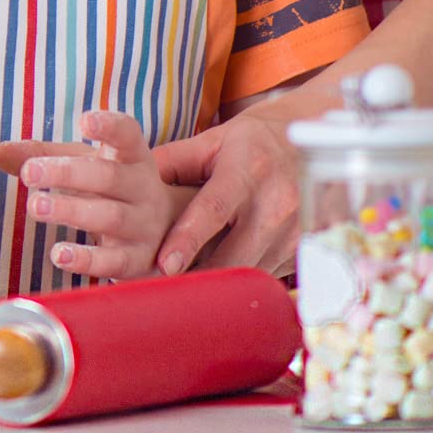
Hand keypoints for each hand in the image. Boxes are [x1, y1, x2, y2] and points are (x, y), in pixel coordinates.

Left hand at [0, 110, 176, 279]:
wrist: (165, 234)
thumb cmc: (112, 188)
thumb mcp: (85, 164)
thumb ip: (44, 156)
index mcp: (133, 156)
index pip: (127, 134)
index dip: (109, 126)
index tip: (84, 120)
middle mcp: (144, 188)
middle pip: (108, 177)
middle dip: (67, 174)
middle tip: (29, 173)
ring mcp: (145, 226)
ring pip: (109, 217)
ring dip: (70, 211)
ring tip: (34, 207)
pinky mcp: (139, 261)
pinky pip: (114, 262)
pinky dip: (86, 259)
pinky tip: (58, 254)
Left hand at [151, 107, 298, 275]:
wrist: (306, 146)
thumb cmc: (250, 143)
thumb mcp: (212, 141)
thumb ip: (173, 161)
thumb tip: (126, 177)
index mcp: (248, 170)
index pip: (214, 209)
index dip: (188, 239)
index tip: (165, 264)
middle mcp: (277, 202)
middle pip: (234, 255)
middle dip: (199, 276)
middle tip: (164, 289)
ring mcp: (295, 231)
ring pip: (250, 272)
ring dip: (219, 283)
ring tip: (187, 291)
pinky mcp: (304, 250)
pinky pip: (267, 275)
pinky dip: (243, 282)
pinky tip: (223, 283)